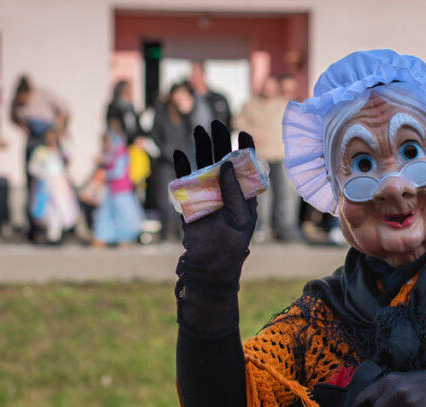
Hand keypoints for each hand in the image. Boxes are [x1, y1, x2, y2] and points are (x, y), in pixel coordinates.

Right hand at [173, 120, 256, 292]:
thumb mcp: (241, 215)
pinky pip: (184, 181)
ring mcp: (206, 194)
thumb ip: (235, 190)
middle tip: (216, 123)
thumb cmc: (233, 242)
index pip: (245, 166)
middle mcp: (224, 190)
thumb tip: (227, 163)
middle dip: (219, 140)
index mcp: (242, 193)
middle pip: (221, 159)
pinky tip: (180, 154)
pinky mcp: (190, 202)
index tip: (243, 133)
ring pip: (202, 165)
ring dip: (200, 148)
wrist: (212, 263)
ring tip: (199, 130)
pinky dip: (181, 168)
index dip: (244, 149)